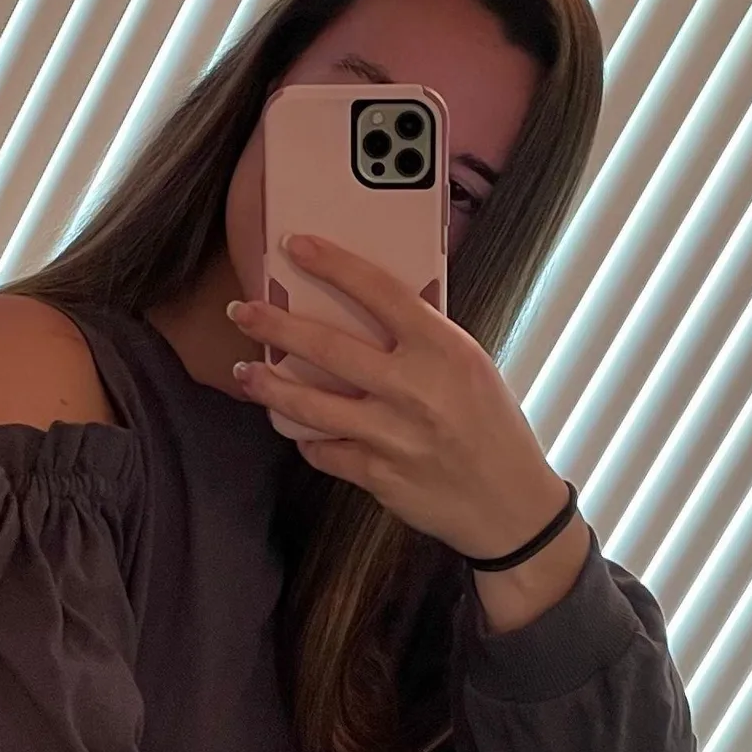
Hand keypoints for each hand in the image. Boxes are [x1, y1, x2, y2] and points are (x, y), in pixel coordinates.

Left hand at [227, 234, 571, 566]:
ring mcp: (393, 435)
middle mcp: (415, 389)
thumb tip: (365, 313)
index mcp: (445, 349)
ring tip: (245, 374)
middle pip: (327, 347)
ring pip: (310, 405)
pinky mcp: (377, 474)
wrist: (509, 504)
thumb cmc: (491, 428)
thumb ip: (423, 342)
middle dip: (274, 326)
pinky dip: (307, 437)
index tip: (296, 246)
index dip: (333, 265)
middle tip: (242, 312)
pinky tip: (296, 427)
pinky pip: (323, 450)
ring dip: (269, 387)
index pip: (381, 292)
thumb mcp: (470, 367)